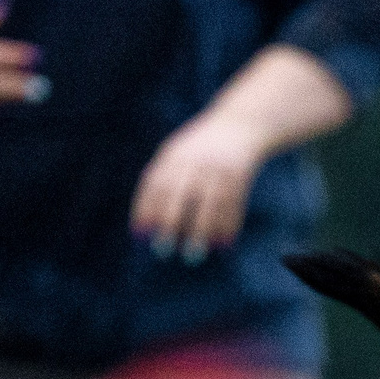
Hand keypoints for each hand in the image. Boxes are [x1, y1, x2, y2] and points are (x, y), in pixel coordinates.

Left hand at [130, 107, 266, 262]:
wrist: (240, 124)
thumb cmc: (201, 148)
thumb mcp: (178, 153)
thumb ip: (163, 178)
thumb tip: (147, 220)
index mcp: (174, 154)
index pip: (155, 184)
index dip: (146, 210)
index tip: (140, 235)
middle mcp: (195, 159)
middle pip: (179, 192)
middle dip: (169, 221)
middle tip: (162, 249)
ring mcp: (218, 165)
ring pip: (208, 202)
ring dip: (201, 230)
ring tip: (193, 254)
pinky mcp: (239, 173)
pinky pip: (232, 203)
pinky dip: (227, 225)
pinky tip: (222, 244)